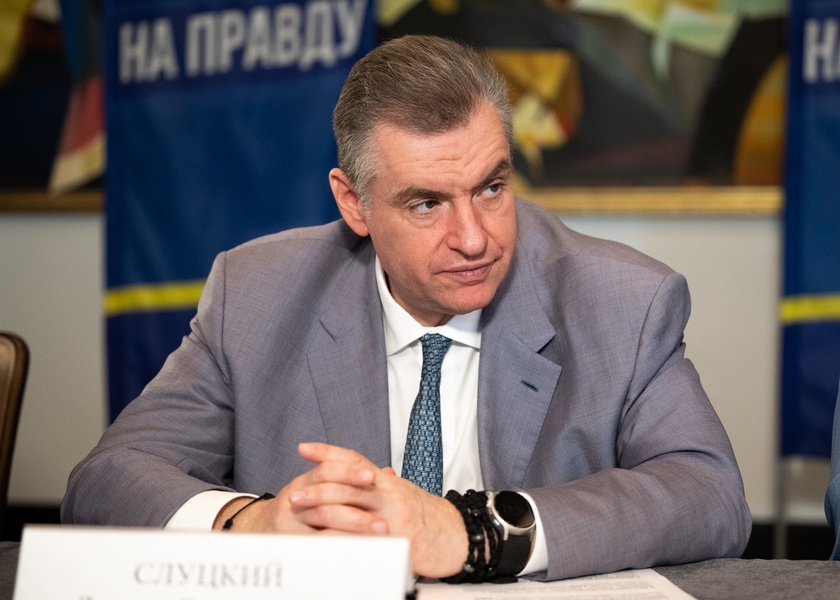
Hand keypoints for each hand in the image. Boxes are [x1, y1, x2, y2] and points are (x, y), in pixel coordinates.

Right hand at [212, 442, 387, 535]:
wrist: (261, 531)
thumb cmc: (300, 508)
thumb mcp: (319, 489)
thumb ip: (351, 480)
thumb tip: (389, 472)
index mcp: (304, 483)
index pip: (325, 469)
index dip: (348, 470)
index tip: (372, 475)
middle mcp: (294, 498)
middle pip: (325, 493)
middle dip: (356, 499)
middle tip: (381, 510)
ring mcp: (289, 521)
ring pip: (323, 518)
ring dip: (354, 524)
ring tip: (378, 530)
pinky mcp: (290, 542)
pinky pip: (318, 542)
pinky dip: (340, 542)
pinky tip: (358, 545)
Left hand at [289, 443, 467, 577]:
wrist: (457, 536)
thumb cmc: (427, 516)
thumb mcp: (401, 494)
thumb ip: (381, 484)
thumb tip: (367, 470)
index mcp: (387, 482)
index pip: (354, 459)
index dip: (328, 452)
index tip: (303, 449)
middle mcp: (390, 493)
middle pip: (349, 482)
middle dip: (317, 488)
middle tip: (293, 494)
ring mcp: (394, 516)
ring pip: (353, 509)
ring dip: (323, 512)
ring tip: (301, 515)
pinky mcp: (399, 540)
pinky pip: (365, 540)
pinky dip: (342, 541)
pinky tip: (324, 544)